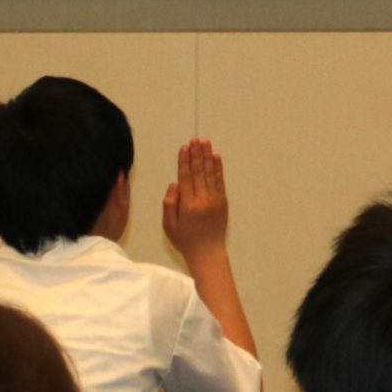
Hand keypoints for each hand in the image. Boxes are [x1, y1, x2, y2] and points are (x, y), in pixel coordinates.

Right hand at [161, 139, 229, 259]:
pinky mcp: (223, 201)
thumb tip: (175, 183)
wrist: (207, 252)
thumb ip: (169, 204)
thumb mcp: (169, 226)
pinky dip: (218, 168)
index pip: (186, 177)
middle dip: (196, 154)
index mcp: (188, 204)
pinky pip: (220, 181)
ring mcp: (215, 199)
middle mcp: (203, 199)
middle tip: (195, 139)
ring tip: (205, 143)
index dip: (185, 161)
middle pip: (199, 172)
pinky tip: (216, 157)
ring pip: (210, 173)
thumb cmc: (185, 240)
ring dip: (207, 156)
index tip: (184, 148)